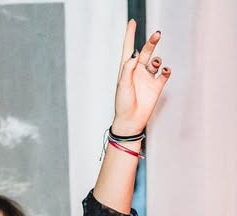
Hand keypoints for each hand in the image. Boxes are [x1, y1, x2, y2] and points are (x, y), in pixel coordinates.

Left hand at [112, 20, 171, 135]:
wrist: (131, 121)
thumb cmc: (123, 104)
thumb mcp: (122, 83)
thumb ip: (128, 67)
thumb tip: (135, 54)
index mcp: (126, 69)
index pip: (129, 48)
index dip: (130, 35)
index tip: (132, 22)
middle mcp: (138, 71)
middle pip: (146, 51)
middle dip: (152, 42)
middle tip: (157, 34)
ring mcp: (148, 78)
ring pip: (156, 61)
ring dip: (157, 60)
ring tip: (155, 65)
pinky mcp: (157, 86)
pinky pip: (164, 73)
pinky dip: (166, 69)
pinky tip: (164, 71)